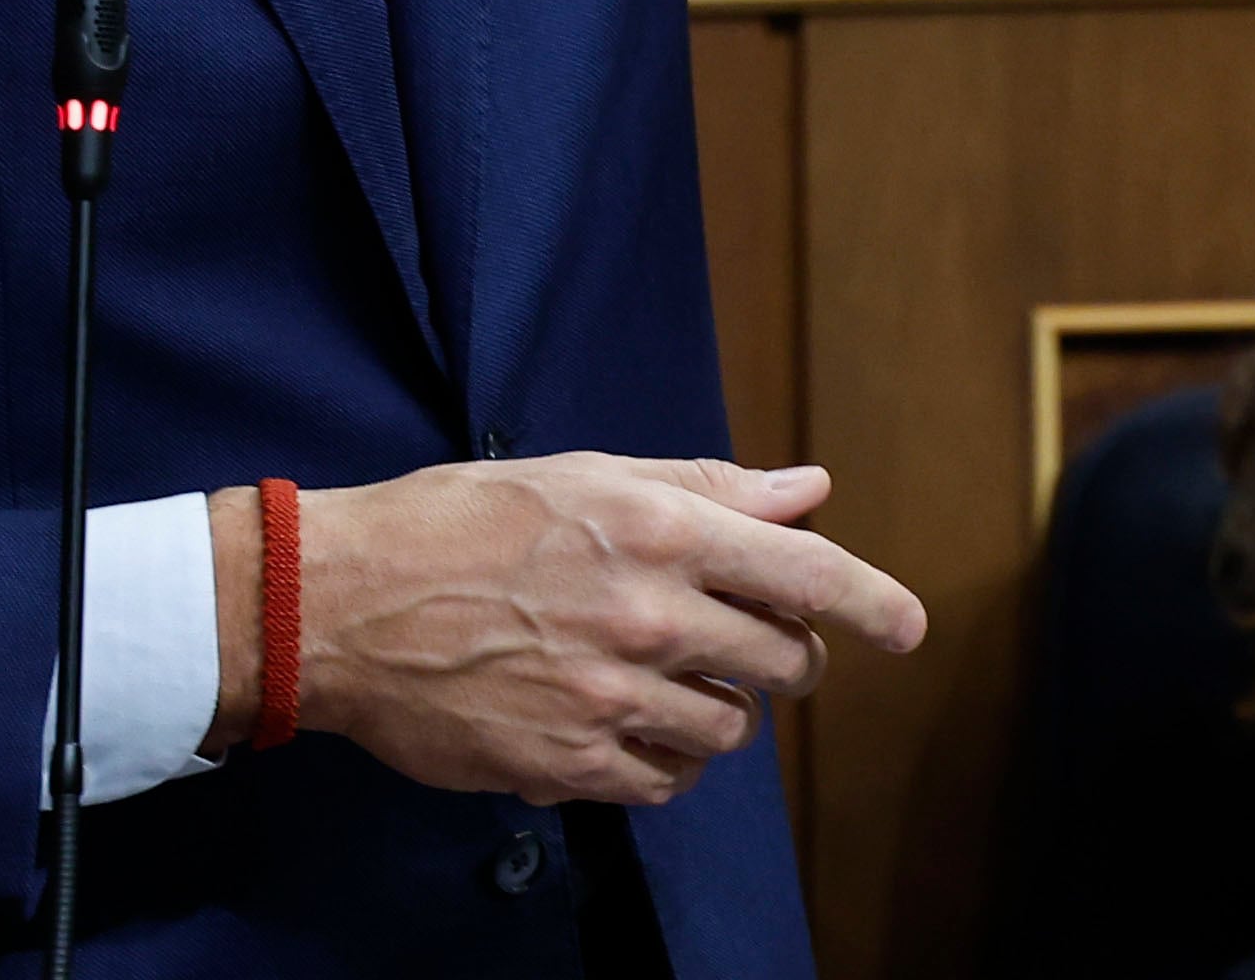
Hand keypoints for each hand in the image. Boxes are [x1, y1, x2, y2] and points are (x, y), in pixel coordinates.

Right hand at [209, 455, 926, 806]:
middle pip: (785, 660)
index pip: (807, 574)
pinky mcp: (573, 765)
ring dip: (720, 706)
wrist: (345, 603)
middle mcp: (649, 616)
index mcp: (659, 530)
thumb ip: (706, 488)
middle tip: (752, 643)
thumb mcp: (586, 475)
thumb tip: (808, 492)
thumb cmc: (461, 523)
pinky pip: (669, 780)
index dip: (874, 603)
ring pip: (732, 727)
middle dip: (787, 655)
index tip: (909, 627)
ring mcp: (612, 700)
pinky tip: (627, 723)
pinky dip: (668, 757)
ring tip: (664, 677)